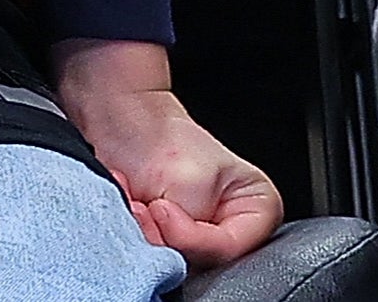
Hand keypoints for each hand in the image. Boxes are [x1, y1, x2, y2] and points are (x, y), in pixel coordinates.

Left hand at [52, 39, 285, 270]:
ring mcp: (201, 235)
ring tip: (134, 202)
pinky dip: (134, 232)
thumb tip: (172, 259)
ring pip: (175, 261)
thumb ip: (190, 234)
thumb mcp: (187, 185)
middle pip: (203, 260)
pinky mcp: (171, 238)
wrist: (119, 116)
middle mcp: (235, 227)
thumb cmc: (159, 136)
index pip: (229, 249)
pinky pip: (153, 254)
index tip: (163, 207)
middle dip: (165, 237)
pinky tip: (127, 206)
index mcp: (258, 209)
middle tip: (144, 207)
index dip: (191, 236)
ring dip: (145, 234)